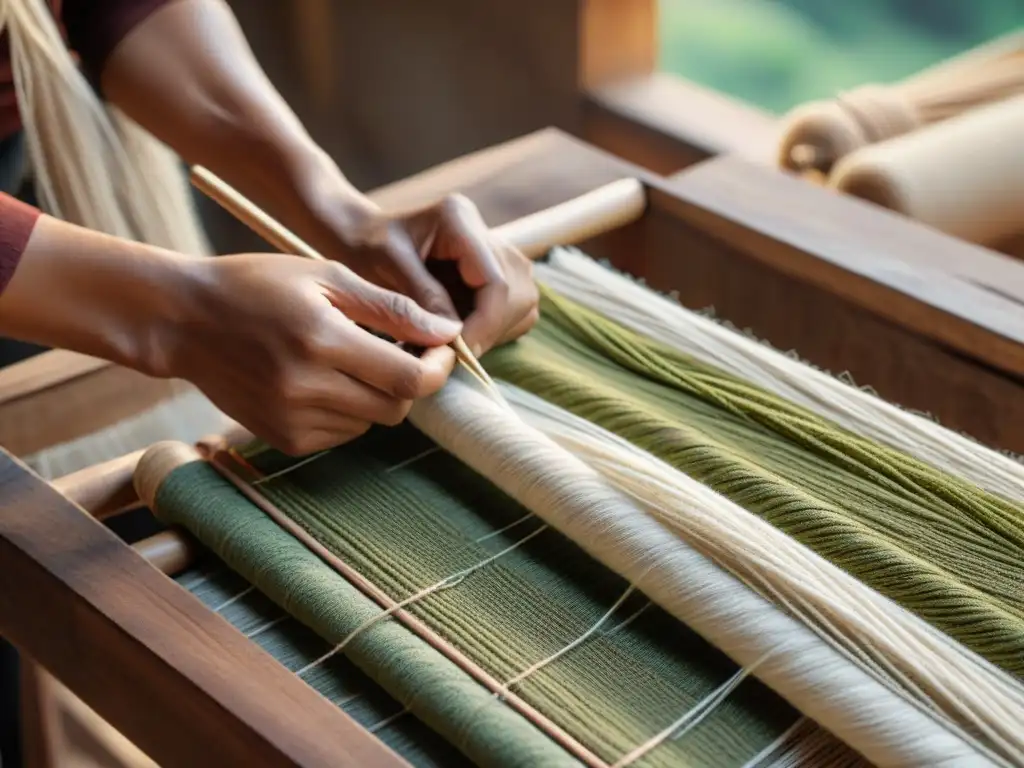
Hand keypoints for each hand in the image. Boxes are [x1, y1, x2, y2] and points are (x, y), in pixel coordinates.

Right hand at [162, 253, 461, 454]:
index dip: (438, 369)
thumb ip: (390, 307)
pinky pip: (342, 433)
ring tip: (349, 358)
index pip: (409, 379)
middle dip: (410, 381)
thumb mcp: (326, 276)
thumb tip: (447, 332)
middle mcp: (306, 387)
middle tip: (398, 350)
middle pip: (396, 407)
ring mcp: (291, 419)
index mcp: (322, 340)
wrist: (182, 320)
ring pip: (371, 422)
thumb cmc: (258, 286)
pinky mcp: (283, 438)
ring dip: (377, 394)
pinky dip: (347, 409)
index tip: (440, 350)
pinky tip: (322, 379)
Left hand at [333, 194, 539, 357]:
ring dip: (493, 329)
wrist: (357, 236)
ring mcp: (493, 250)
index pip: (496, 281)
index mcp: (459, 219)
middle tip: (455, 354)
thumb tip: (456, 336)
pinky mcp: (492, 270)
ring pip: (521, 300)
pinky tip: (460, 333)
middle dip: (490, 329)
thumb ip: (423, 298)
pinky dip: (491, 326)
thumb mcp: (386, 268)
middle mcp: (483, 231)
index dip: (484, 324)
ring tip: (455, 344)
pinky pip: (512, 306)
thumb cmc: (363, 247)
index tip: (459, 352)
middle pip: (517, 291)